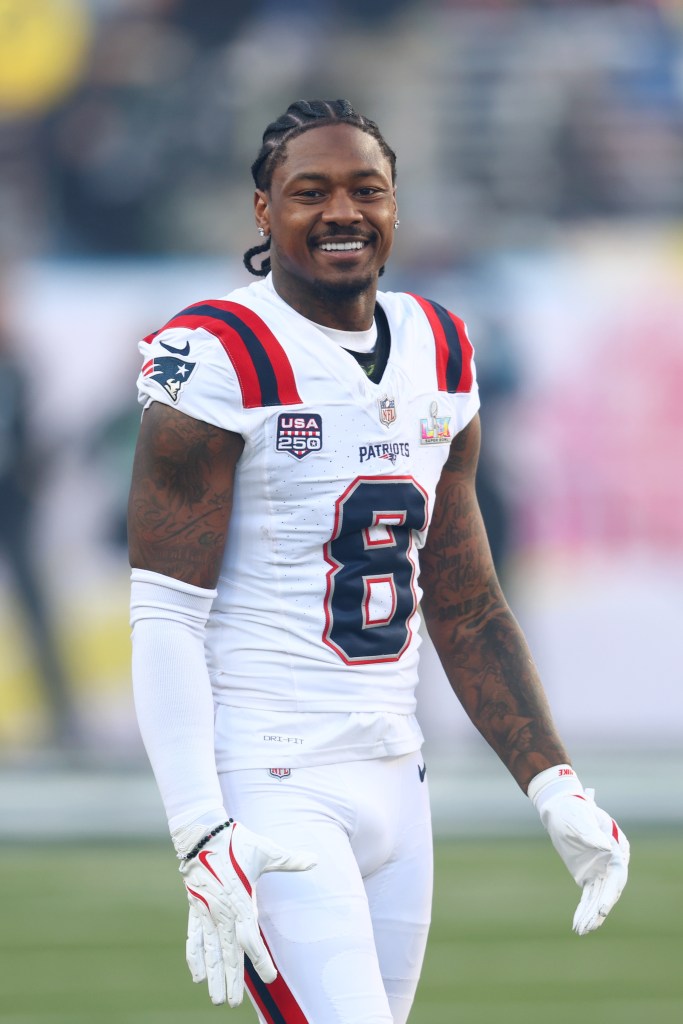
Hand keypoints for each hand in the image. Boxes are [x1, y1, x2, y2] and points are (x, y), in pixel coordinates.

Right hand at [179, 821, 315, 1005]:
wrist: (203, 833)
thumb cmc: (238, 842)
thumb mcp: (267, 851)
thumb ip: (290, 860)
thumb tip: (315, 859)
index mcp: (241, 901)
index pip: (251, 938)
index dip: (260, 960)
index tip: (270, 977)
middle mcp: (222, 912)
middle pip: (227, 953)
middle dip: (231, 980)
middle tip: (231, 1005)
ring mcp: (206, 912)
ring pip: (210, 951)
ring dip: (213, 976)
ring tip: (216, 999)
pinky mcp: (194, 908)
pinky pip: (193, 938)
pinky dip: (194, 957)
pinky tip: (196, 975)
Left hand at [538, 787, 629, 934]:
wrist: (560, 807)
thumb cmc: (571, 809)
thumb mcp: (579, 818)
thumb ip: (590, 832)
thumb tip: (604, 846)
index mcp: (615, 847)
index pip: (617, 875)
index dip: (610, 893)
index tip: (601, 909)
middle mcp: (611, 862)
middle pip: (608, 891)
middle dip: (599, 910)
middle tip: (590, 926)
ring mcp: (599, 870)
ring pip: (597, 897)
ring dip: (590, 915)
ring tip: (581, 931)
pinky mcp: (587, 875)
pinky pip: (588, 897)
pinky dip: (583, 910)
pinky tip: (578, 925)